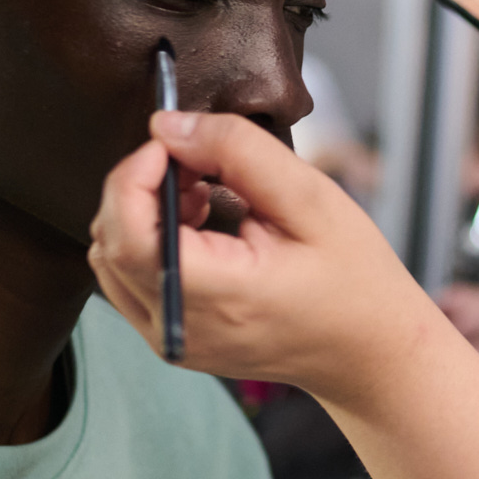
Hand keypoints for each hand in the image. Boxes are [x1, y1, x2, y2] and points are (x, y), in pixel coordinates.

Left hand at [88, 112, 450, 403]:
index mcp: (215, 297)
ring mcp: (170, 342)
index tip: (172, 142)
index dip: (134, 174)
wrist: (369, 352)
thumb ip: (237, 151)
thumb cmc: (354, 278)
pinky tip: (199, 229)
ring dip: (141, 215)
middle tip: (197, 167)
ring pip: (109, 261)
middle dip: (140, 188)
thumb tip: (168, 126)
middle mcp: (178, 330)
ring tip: (202, 198)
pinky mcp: (172, 342)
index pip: (127, 233)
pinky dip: (149, 243)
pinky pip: (129, 282)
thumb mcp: (310, 198)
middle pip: (109, 242)